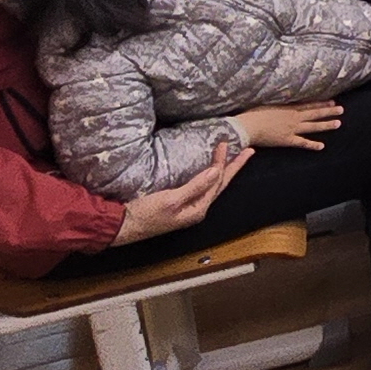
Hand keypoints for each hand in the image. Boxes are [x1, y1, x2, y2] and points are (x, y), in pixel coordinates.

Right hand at [112, 145, 250, 245]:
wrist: (122, 226)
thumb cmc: (144, 214)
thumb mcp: (170, 199)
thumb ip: (194, 186)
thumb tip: (215, 172)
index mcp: (198, 209)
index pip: (217, 182)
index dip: (223, 162)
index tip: (225, 143)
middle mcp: (197, 210)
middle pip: (220, 184)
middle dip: (234, 167)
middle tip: (248, 151)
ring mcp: (188, 208)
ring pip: (212, 186)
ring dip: (223, 171)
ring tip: (234, 158)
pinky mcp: (179, 205)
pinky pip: (201, 188)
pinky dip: (208, 176)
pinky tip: (210, 172)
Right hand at [236, 101, 343, 150]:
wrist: (248, 126)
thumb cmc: (253, 114)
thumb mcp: (267, 102)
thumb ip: (277, 102)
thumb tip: (280, 96)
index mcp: (288, 108)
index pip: (308, 104)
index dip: (321, 103)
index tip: (332, 101)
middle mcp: (293, 117)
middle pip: (314, 113)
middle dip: (329, 111)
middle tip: (342, 109)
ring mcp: (292, 128)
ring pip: (313, 126)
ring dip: (326, 125)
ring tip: (339, 123)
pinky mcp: (287, 140)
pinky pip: (302, 143)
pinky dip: (312, 145)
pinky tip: (322, 146)